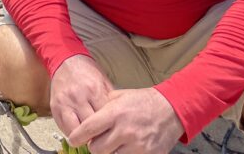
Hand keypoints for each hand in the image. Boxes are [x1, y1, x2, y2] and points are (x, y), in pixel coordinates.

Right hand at [48, 54, 112, 135]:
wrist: (66, 60)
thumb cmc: (87, 71)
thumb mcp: (104, 81)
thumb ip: (110, 100)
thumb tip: (118, 119)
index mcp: (94, 90)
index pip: (104, 118)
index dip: (110, 128)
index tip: (113, 133)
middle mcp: (78, 97)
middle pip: (91, 126)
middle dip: (98, 135)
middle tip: (103, 139)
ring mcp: (65, 102)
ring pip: (75, 130)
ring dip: (83, 137)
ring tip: (90, 139)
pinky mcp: (54, 107)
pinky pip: (63, 127)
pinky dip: (72, 133)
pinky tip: (79, 133)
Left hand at [66, 88, 183, 153]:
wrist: (171, 110)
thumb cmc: (143, 101)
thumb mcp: (119, 96)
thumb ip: (102, 107)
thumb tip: (86, 119)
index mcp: (115, 113)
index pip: (88, 129)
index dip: (77, 136)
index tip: (73, 139)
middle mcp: (125, 131)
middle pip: (97, 149)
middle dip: (94, 146)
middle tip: (98, 141)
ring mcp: (137, 146)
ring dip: (110, 152)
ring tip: (115, 143)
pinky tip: (126, 147)